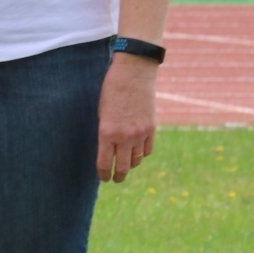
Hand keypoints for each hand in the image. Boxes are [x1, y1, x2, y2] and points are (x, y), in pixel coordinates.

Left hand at [97, 54, 157, 183]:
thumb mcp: (102, 114)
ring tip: (126, 164)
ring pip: (136, 160)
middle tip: (116, 179)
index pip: (104, 164)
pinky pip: (148, 150)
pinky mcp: (152, 128)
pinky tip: (137, 152)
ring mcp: (140, 133)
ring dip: (131, 164)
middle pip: (123, 167)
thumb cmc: (112, 91)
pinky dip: (142, 153)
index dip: (103, 174)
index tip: (103, 178)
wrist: (133, 74)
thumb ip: (105, 134)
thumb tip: (107, 152)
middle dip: (118, 176)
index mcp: (106, 133)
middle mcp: (124, 136)